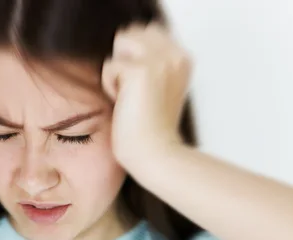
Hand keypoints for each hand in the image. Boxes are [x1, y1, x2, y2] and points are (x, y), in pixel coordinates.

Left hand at [102, 23, 191, 167]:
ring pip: (122, 43)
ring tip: (129, 95)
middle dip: (125, 58)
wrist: (157, 154)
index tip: (141, 89)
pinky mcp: (140, 70)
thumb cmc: (152, 130)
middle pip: (134, 33)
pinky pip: (110, 66)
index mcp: (183, 59)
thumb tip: (125, 49)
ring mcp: (160, 60)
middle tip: (132, 92)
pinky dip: (111, 86)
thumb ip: (152, 65)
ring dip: (118, 69)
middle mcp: (175, 54)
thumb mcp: (161, 89)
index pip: (149, 33)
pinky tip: (125, 106)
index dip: (135, 56)